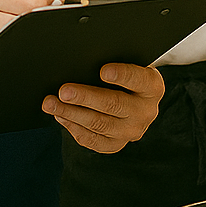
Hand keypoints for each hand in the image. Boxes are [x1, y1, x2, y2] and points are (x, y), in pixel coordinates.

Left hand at [48, 62, 164, 153]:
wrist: (136, 99)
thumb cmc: (128, 75)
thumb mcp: (130, 64)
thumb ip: (114, 62)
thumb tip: (84, 63)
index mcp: (153, 87)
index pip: (138, 79)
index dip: (122, 75)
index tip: (103, 71)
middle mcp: (146, 111)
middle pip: (114, 104)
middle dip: (85, 97)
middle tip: (64, 91)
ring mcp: (132, 131)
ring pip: (99, 124)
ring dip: (72, 114)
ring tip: (52, 104)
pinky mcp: (118, 144)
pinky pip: (94, 141)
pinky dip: (74, 129)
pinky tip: (61, 117)